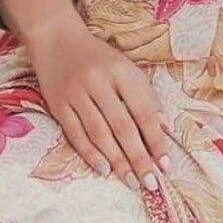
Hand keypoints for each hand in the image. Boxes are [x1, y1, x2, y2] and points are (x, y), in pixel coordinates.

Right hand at [26, 17, 171, 191]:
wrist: (57, 39)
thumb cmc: (98, 57)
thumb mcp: (126, 68)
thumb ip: (145, 95)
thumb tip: (165, 128)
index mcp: (122, 70)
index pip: (143, 110)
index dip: (155, 139)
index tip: (166, 164)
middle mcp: (99, 82)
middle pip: (122, 126)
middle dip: (138, 157)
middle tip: (150, 183)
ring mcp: (76, 93)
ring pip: (100, 133)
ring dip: (117, 161)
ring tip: (131, 181)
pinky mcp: (58, 105)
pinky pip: (76, 134)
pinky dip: (90, 154)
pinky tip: (104, 170)